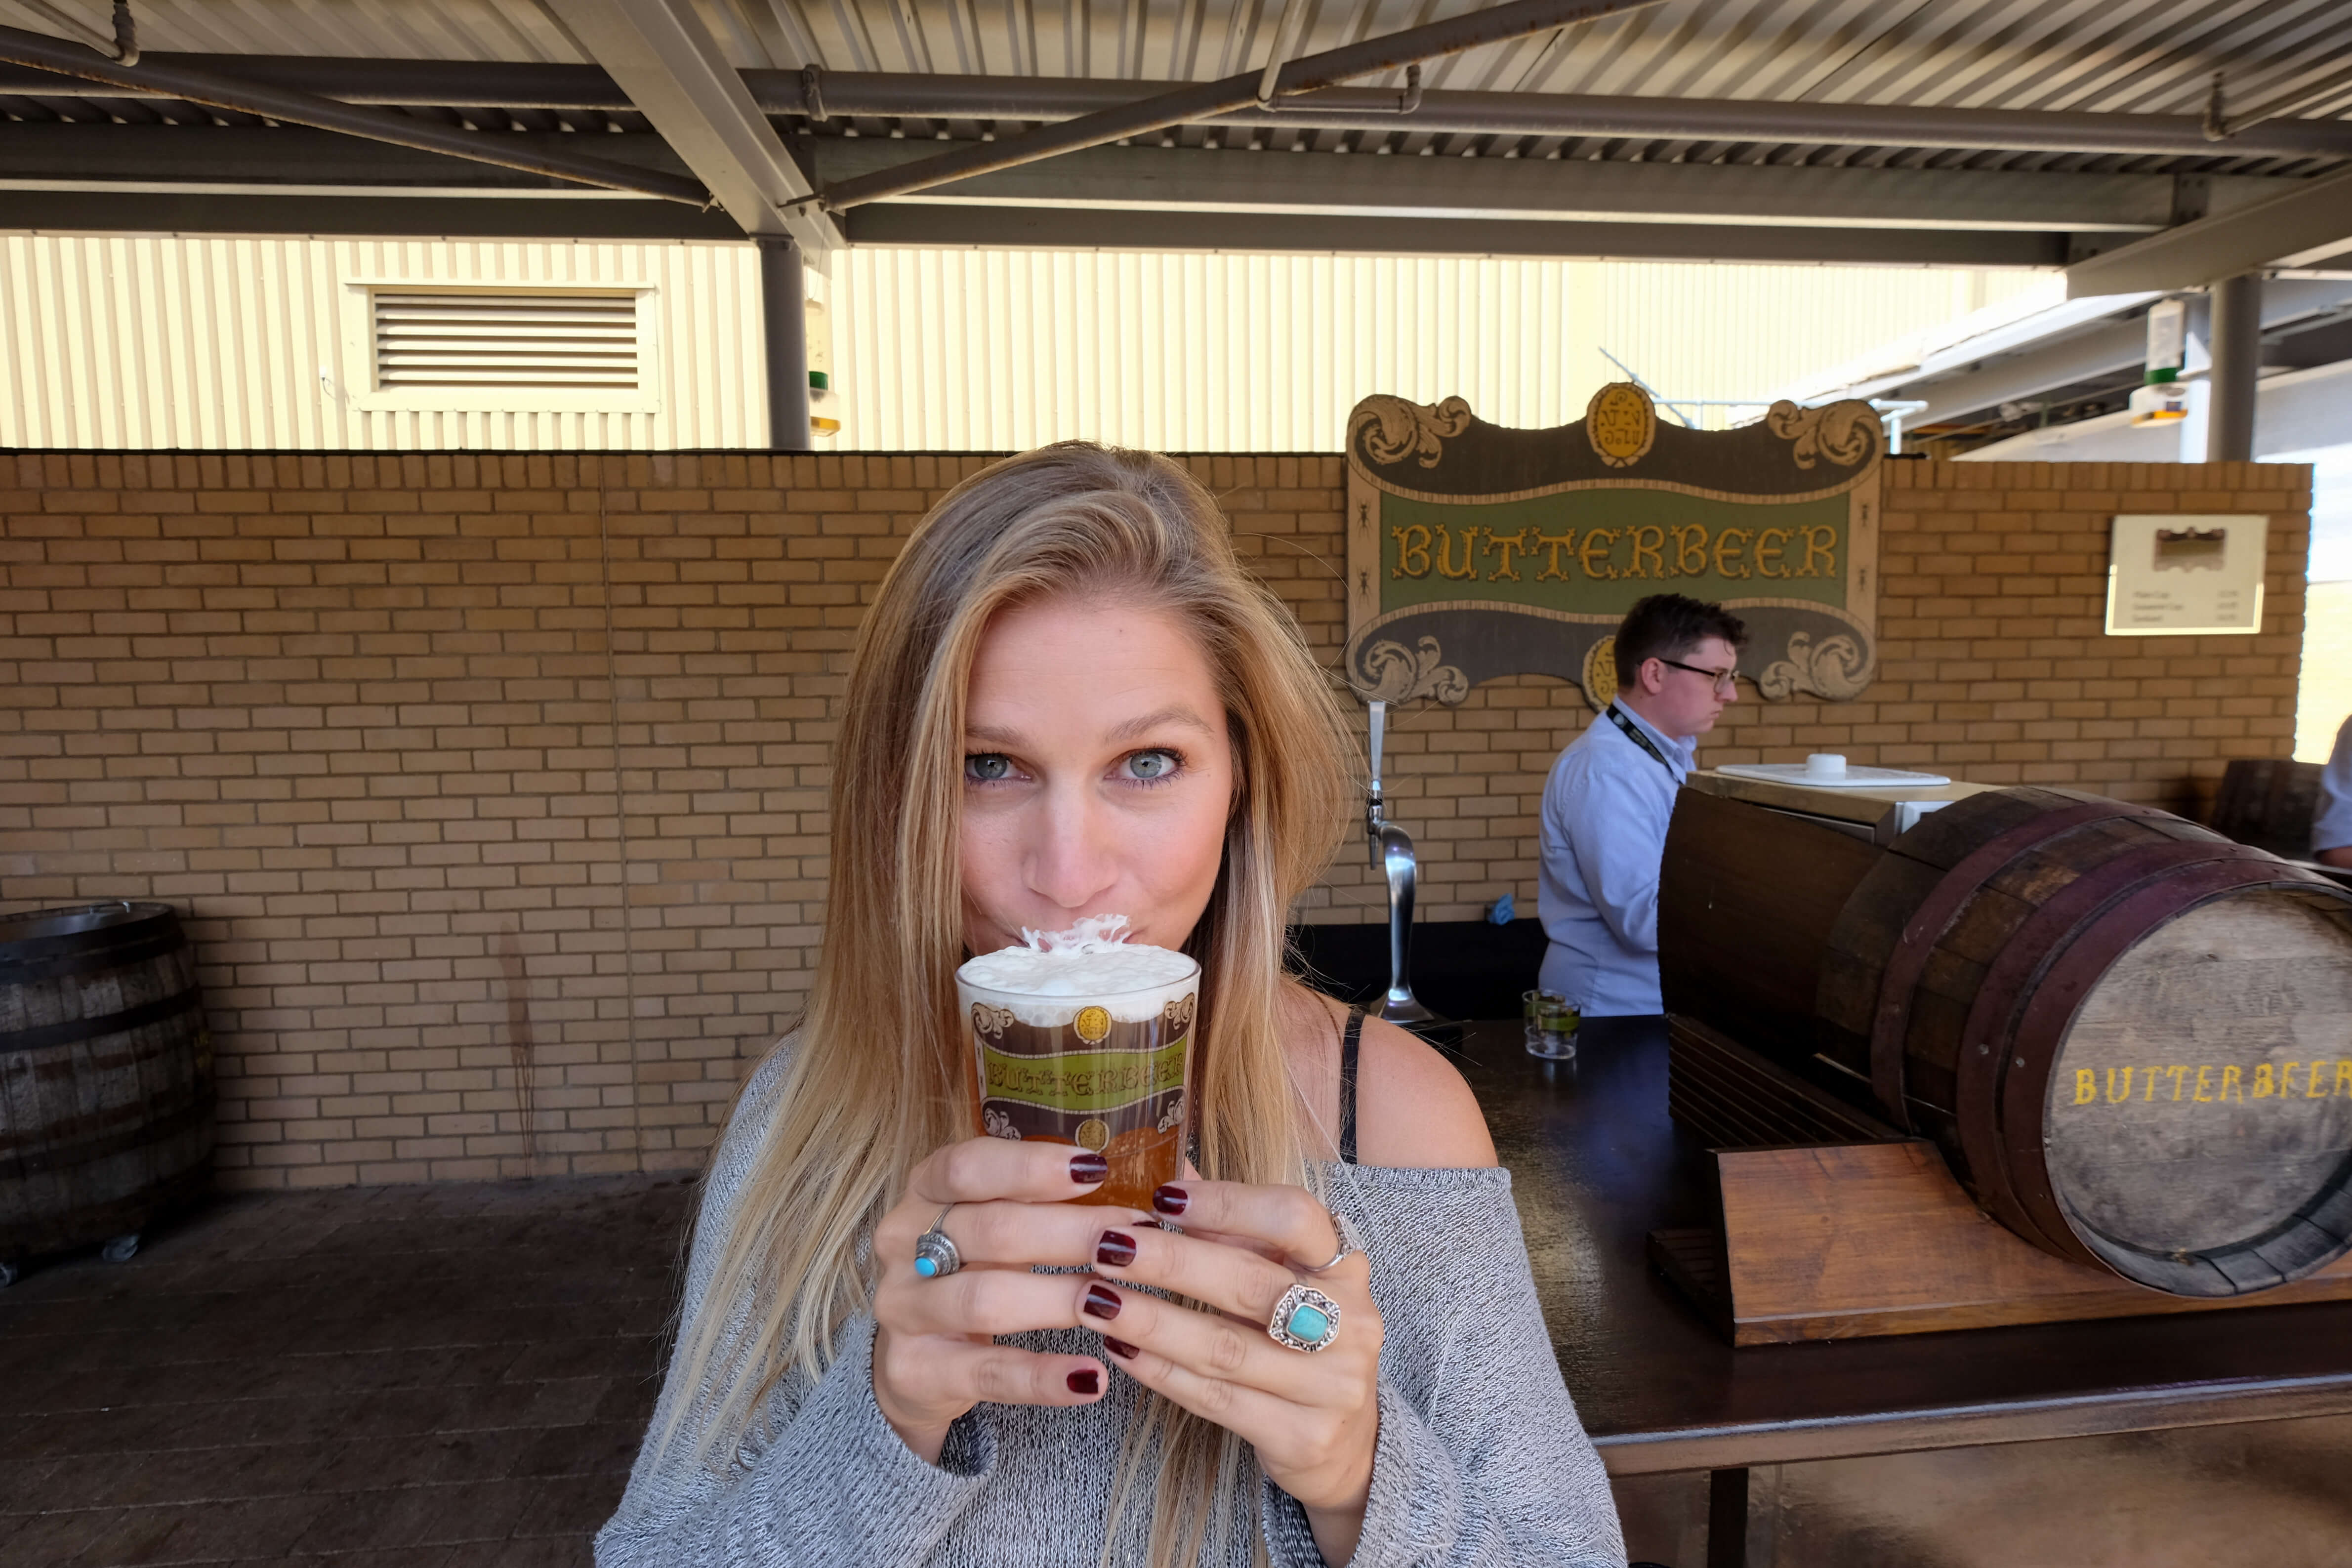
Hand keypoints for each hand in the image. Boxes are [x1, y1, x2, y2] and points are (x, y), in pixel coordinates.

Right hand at [870, 1138, 1150, 1463]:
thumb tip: (1137, 1190)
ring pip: (986, 1299)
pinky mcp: (915, 1371)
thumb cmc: (972, 1269)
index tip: (1097, 1168)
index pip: (967, 1166)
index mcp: (923, 1190)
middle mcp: (901, 1242)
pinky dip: (1042, 1377)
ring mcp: (902, 1308)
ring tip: (1115, 1301)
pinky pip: (988, 1373)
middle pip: (990, 1230)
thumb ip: (1042, 1202)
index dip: (1031, 1167)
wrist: (913, 1360)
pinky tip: (1091, 1378)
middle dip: (1068, 1232)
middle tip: (1133, 1237)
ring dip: (1058, 1299)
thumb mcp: (992, 1224)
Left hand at [1081, 1182, 1380, 1565]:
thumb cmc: (1300, 1340)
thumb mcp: (1282, 1278)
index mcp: (1344, 1267)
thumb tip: (1175, 1170)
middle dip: (1172, 1262)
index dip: (1228, 1203)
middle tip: (1106, 1247)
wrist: (1345, 1440)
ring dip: (1151, 1321)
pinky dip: (1161, 1373)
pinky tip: (1120, 1350)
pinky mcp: (1304, 1436)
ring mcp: (1332, 1384)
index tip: (1163, 1197)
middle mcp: (1350, 1322)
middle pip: (1251, 1283)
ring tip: (1094, 1301)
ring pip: (1226, 1348)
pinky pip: (1217, 1399)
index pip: (1294, 1217)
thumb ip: (1235, 1229)